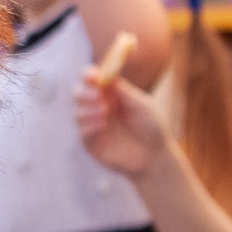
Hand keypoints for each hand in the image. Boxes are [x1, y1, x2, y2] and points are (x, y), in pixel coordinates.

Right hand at [74, 62, 170, 176]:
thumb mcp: (142, 105)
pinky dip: (90, 126)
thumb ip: (124, 91)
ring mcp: (93, 125)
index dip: (88, 76)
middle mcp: (98, 108)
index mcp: (110, 95)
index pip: (91, 80)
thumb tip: (106, 75)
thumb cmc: (151, 127)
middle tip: (99, 97)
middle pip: (78, 93)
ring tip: (105, 112)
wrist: (154, 156)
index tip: (92, 76)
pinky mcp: (91, 143)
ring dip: (88, 109)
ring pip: (77, 112)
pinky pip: (82, 132)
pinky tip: (102, 125)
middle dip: (85, 93)